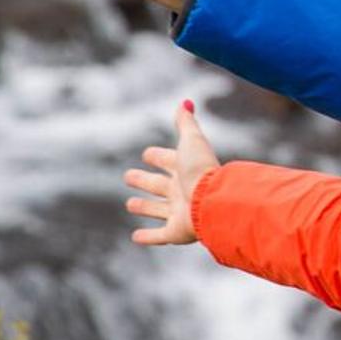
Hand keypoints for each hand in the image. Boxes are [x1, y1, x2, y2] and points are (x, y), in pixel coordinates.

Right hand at [126, 101, 222, 247]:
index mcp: (186, 169)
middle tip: (127, 176)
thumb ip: (186, 122)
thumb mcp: (192, 140)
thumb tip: (185, 102)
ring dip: (144, 207)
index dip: (158, 157)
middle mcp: (182, 191)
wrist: (213, 202)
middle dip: (144, 181)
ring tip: (130, 204)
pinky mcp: (176, 232)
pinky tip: (134, 237)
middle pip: (159, 185)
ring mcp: (179, 212)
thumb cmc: (201, 170)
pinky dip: (147, 237)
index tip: (147, 154)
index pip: (169, 161)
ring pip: (158, 209)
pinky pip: (159, 236)